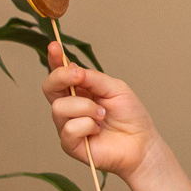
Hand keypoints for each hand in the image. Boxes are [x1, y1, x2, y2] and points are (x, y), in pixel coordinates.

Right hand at [42, 44, 156, 179]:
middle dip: (61, 77)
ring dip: (85, 107)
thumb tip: (73, 69)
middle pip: (49, 87)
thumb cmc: (130, 116)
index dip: (55, 59)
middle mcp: (70, 107)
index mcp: (79, 90)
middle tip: (80, 77)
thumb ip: (93, 78)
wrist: (142, 143)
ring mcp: (67, 125)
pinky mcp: (70, 144)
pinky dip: (87, 125)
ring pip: (59, 107)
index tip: (54, 46)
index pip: (60, 73)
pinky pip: (68, 129)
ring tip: (103, 115)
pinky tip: (98, 130)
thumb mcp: (115, 88)